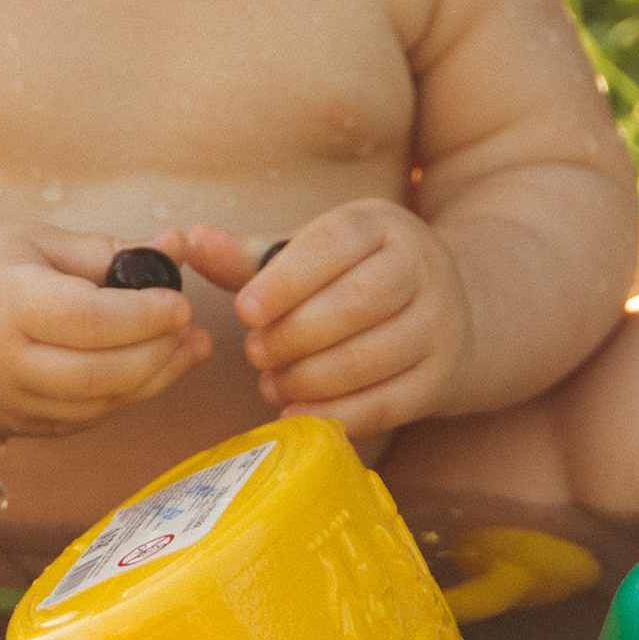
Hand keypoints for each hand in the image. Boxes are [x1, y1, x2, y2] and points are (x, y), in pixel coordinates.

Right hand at [0, 229, 210, 436]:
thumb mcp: (34, 241)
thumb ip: (106, 251)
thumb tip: (176, 248)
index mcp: (6, 301)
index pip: (90, 319)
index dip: (144, 315)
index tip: (179, 302)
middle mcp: (2, 359)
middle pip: (99, 373)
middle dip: (157, 354)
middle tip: (189, 330)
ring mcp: (5, 400)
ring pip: (96, 405)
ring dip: (152, 381)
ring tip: (185, 351)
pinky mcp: (12, 425)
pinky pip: (81, 420)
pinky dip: (121, 398)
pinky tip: (145, 371)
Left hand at [184, 205, 472, 440]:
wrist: (446, 309)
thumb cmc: (355, 277)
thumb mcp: (310, 255)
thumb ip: (249, 256)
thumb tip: (192, 240)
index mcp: (381, 225)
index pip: (334, 244)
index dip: (285, 280)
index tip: (243, 311)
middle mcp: (420, 268)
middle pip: (354, 304)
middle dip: (293, 336)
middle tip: (254, 354)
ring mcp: (438, 324)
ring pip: (371, 357)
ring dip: (310, 378)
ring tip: (272, 384)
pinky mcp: (440, 376)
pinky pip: (388, 403)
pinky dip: (336, 414)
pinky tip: (298, 413)